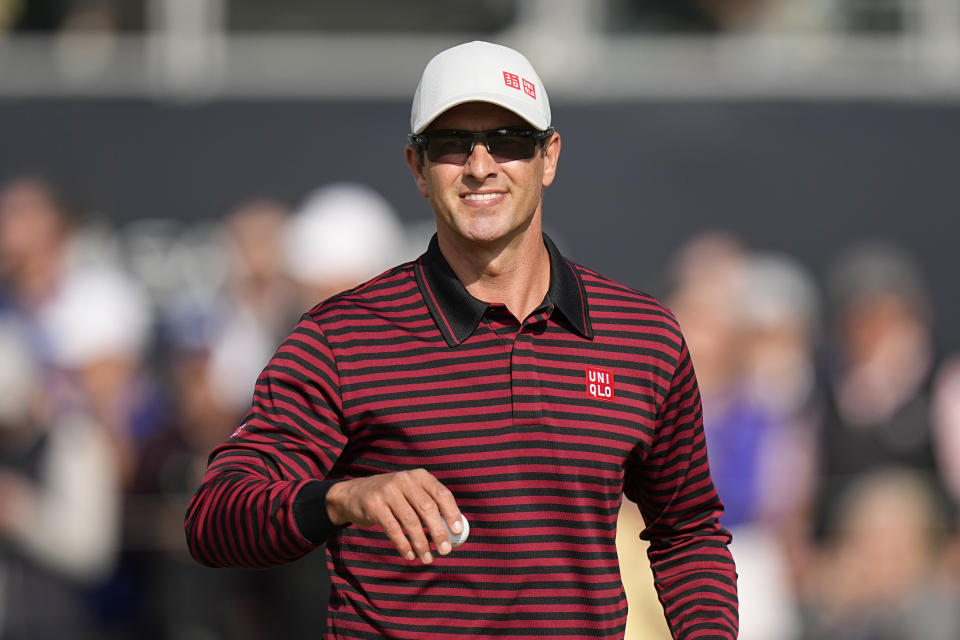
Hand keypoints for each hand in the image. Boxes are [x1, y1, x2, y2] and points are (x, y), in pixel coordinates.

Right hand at [325, 469, 462, 564]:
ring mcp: (388, 491)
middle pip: (427, 508)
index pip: (441, 493)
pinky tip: (410, 555)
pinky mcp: (374, 505)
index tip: (458, 532)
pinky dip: (403, 544)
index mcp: (419, 476)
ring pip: (410, 521)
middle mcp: (405, 480)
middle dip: (438, 532)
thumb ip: (430, 506)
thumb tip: (452, 532)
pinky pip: (393, 528)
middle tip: (446, 551)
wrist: (355, 494)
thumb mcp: (411, 493)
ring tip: (427, 559)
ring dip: (421, 543)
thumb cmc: (393, 498)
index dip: (452, 513)